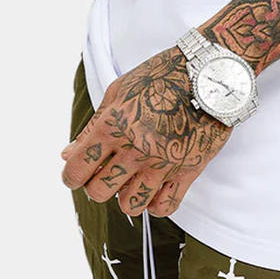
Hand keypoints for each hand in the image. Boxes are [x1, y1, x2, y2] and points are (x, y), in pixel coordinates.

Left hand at [60, 45, 232, 216]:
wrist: (209, 71)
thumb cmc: (163, 73)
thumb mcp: (120, 89)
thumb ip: (94, 124)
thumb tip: (69, 153)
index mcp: (113, 126)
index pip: (75, 170)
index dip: (72, 174)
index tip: (78, 170)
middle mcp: (135, 149)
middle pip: (98, 192)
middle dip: (97, 184)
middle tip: (108, 170)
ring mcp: (162, 163)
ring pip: (130, 206)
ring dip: (126, 195)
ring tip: (133, 178)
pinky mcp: (188, 170)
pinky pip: (165, 207)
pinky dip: (156, 204)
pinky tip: (155, 187)